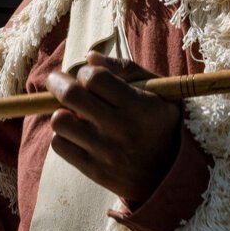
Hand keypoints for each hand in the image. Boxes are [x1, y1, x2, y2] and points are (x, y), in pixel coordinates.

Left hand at [45, 51, 181, 203]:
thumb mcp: (158, 91)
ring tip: (70, 112)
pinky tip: (76, 133)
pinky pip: (60, 146)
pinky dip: (63, 136)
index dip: (86, 72)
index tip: (89, 76)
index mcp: (138, 106)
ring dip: (61, 112)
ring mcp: (105, 152)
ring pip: (60, 122)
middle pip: (71, 95)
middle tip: (57, 81)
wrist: (173, 173)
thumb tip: (89, 57)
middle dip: (57, 82)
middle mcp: (120, 129)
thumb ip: (126, 70)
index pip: (94, 78)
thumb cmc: (162, 123)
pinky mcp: (94, 171)